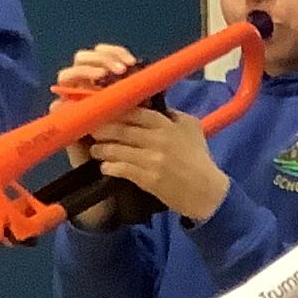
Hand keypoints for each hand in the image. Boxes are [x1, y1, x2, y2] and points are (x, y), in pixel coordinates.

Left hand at [79, 102, 227, 223]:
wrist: (207, 192)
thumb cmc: (199, 158)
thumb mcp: (191, 128)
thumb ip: (172, 115)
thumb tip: (149, 105)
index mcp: (167, 125)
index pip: (134, 111)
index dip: (114, 110)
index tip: (102, 110)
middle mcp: (159, 140)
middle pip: (121, 129)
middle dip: (102, 128)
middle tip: (91, 129)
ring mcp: (153, 160)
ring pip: (118, 149)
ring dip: (102, 149)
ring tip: (95, 149)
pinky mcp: (149, 179)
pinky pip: (122, 169)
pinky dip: (110, 167)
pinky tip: (105, 167)